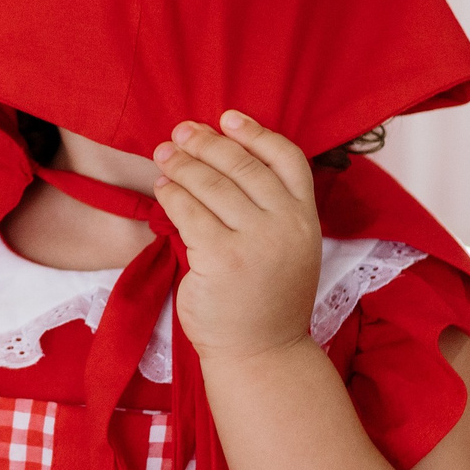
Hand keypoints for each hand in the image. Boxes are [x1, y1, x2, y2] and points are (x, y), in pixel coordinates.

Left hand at [152, 112, 321, 364]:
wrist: (261, 353)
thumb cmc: (266, 298)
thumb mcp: (288, 247)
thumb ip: (270, 208)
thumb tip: (222, 156)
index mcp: (306, 217)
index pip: (287, 158)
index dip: (255, 132)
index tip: (226, 117)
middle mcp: (286, 225)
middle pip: (242, 165)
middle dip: (205, 142)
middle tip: (180, 131)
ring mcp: (255, 242)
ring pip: (211, 185)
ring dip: (182, 164)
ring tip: (163, 155)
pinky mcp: (221, 259)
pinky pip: (188, 212)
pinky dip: (171, 195)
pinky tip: (162, 189)